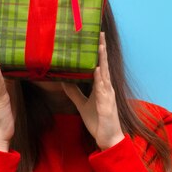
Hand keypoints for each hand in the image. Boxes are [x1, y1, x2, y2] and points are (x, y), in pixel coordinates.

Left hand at [61, 31, 124, 150]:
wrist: (107, 139)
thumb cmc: (97, 121)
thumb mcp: (82, 104)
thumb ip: (74, 92)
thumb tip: (64, 81)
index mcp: (101, 86)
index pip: (99, 64)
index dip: (98, 51)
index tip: (95, 37)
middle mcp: (106, 88)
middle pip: (103, 64)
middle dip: (102, 48)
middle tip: (99, 32)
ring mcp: (108, 95)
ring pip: (104, 73)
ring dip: (102, 59)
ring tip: (99, 45)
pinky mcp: (106, 105)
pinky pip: (102, 90)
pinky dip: (99, 79)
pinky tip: (96, 70)